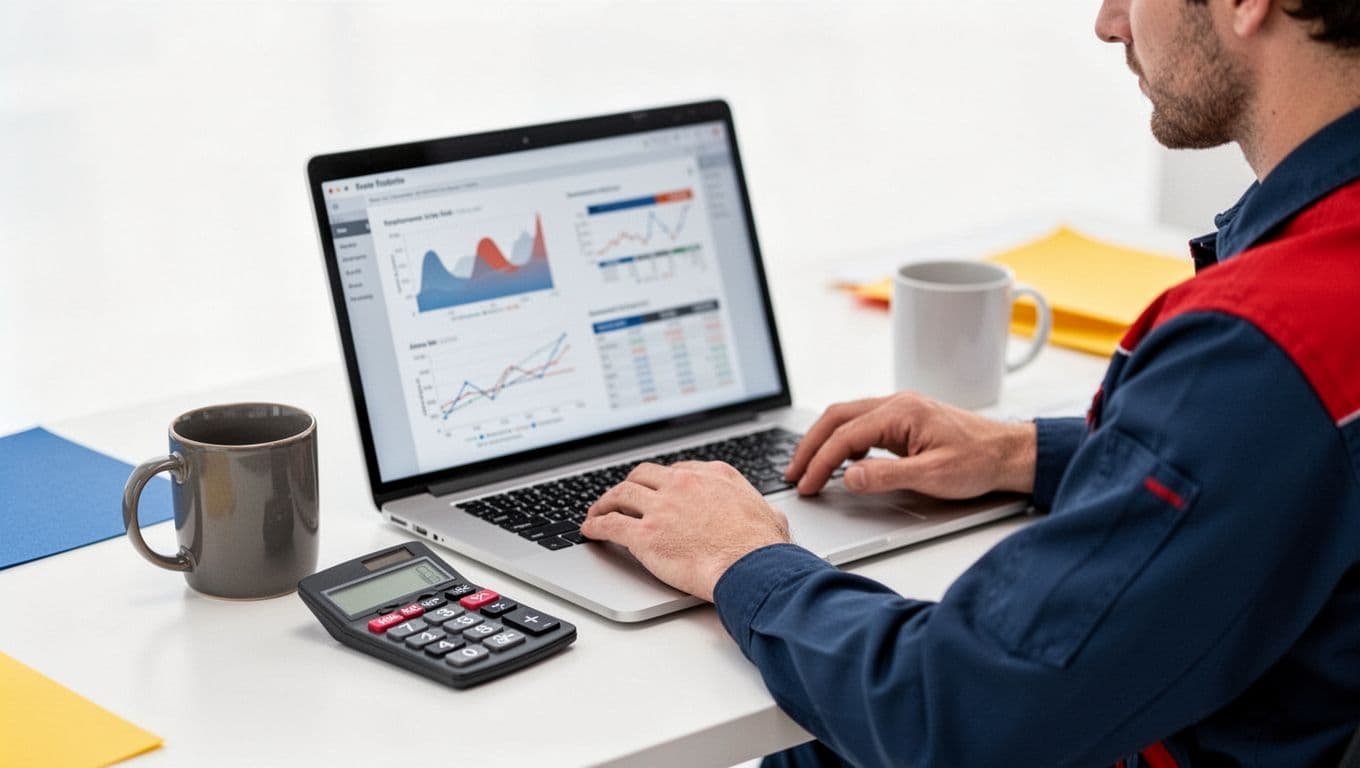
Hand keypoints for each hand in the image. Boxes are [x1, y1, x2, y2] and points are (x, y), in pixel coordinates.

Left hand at [580, 461, 791, 601]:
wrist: (752, 566)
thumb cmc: (764, 547)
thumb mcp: (769, 514)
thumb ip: (760, 508)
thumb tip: (769, 516)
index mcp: (712, 476)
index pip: (676, 470)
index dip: (660, 482)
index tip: (654, 489)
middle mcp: (683, 484)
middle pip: (643, 475)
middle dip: (629, 485)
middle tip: (621, 496)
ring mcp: (661, 507)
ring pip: (620, 494)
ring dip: (605, 502)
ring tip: (597, 511)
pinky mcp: (645, 534)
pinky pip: (611, 524)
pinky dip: (595, 525)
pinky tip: (590, 530)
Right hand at [784, 392, 1036, 497]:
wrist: (1010, 453)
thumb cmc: (980, 462)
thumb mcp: (933, 476)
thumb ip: (886, 476)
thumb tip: (847, 477)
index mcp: (901, 412)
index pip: (845, 435)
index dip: (820, 462)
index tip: (805, 483)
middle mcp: (897, 403)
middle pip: (836, 417)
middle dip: (809, 446)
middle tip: (793, 473)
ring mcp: (900, 409)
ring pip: (846, 417)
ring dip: (823, 441)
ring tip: (808, 467)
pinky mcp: (904, 419)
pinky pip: (862, 422)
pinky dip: (843, 439)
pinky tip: (843, 460)